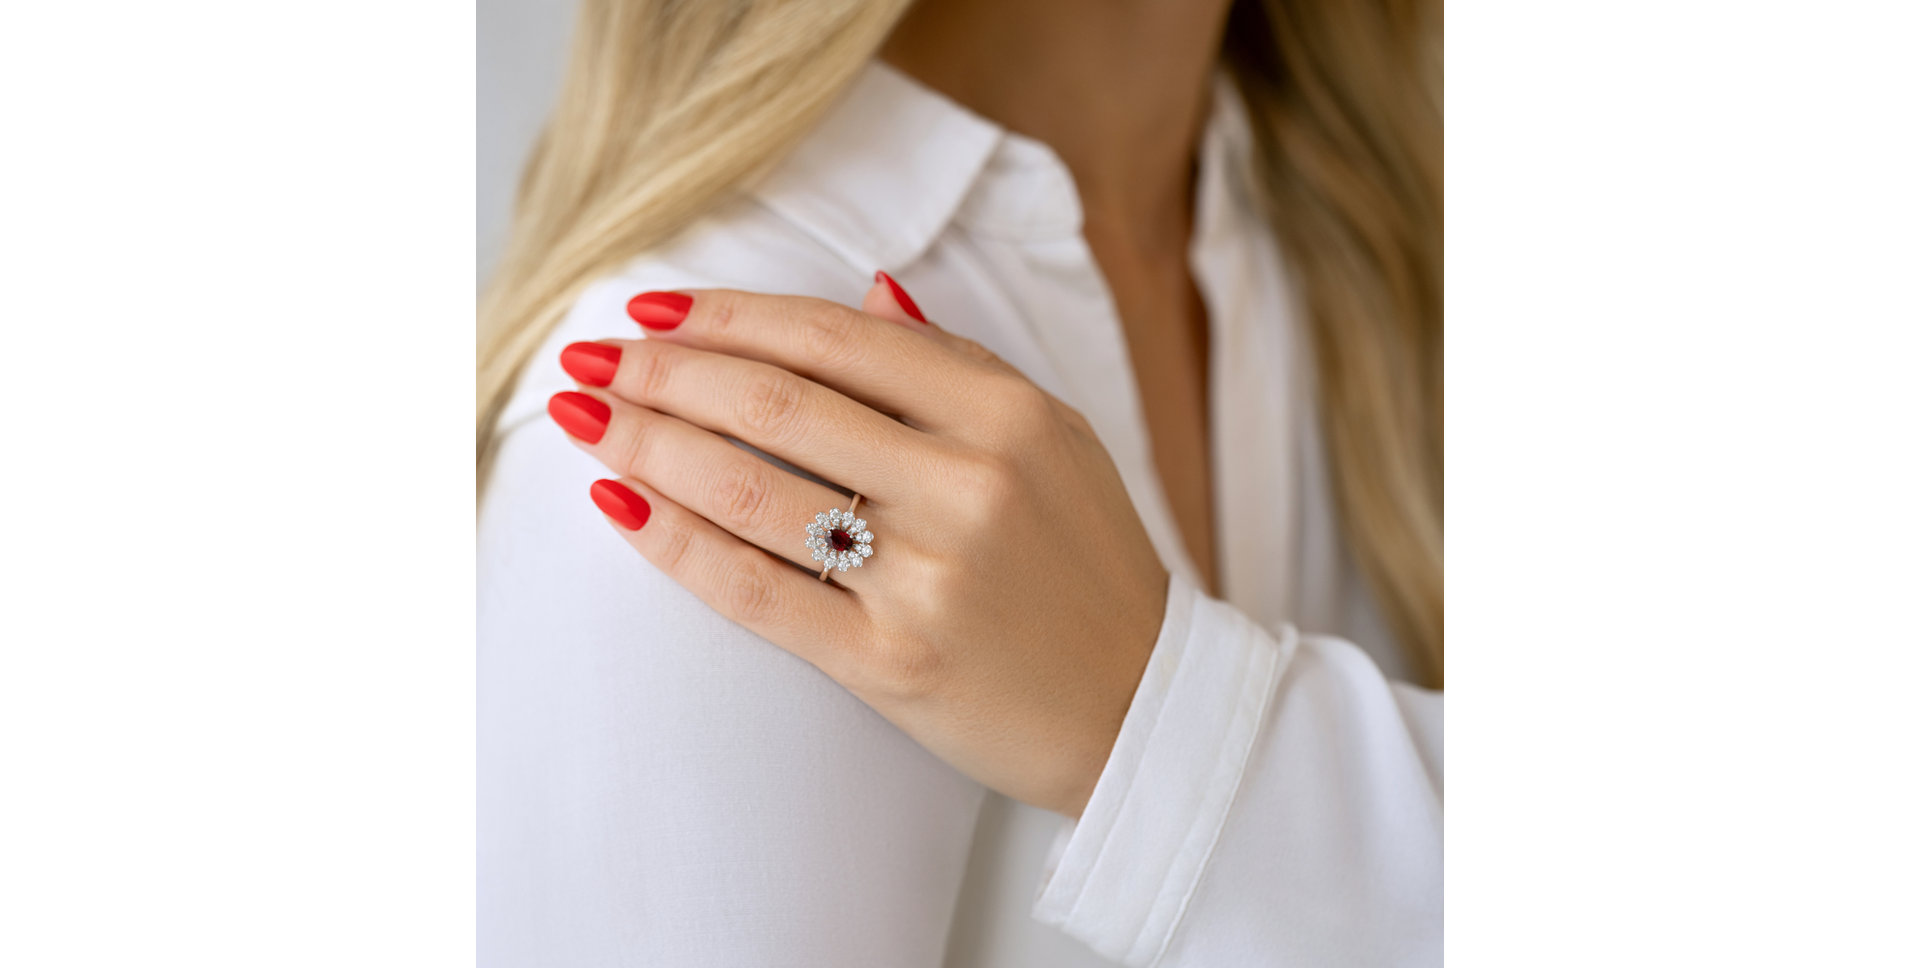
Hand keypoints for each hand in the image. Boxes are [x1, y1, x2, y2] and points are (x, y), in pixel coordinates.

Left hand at [546, 275, 1167, 815]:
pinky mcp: (890, 660)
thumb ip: (957, 365)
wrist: (1140, 706)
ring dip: (647, 446)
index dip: (729, 317)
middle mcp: (967, 484)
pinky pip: (753, 590)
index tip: (653, 311)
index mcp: (1005, 414)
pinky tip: (619, 507)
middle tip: (591, 363)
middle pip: (775, 404)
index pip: (833, 339)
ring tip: (586, 423)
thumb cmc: (1088, 565)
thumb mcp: (1054, 439)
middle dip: (663, 375)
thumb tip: (867, 293)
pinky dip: (674, 543)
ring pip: (750, 491)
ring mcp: (926, 576)